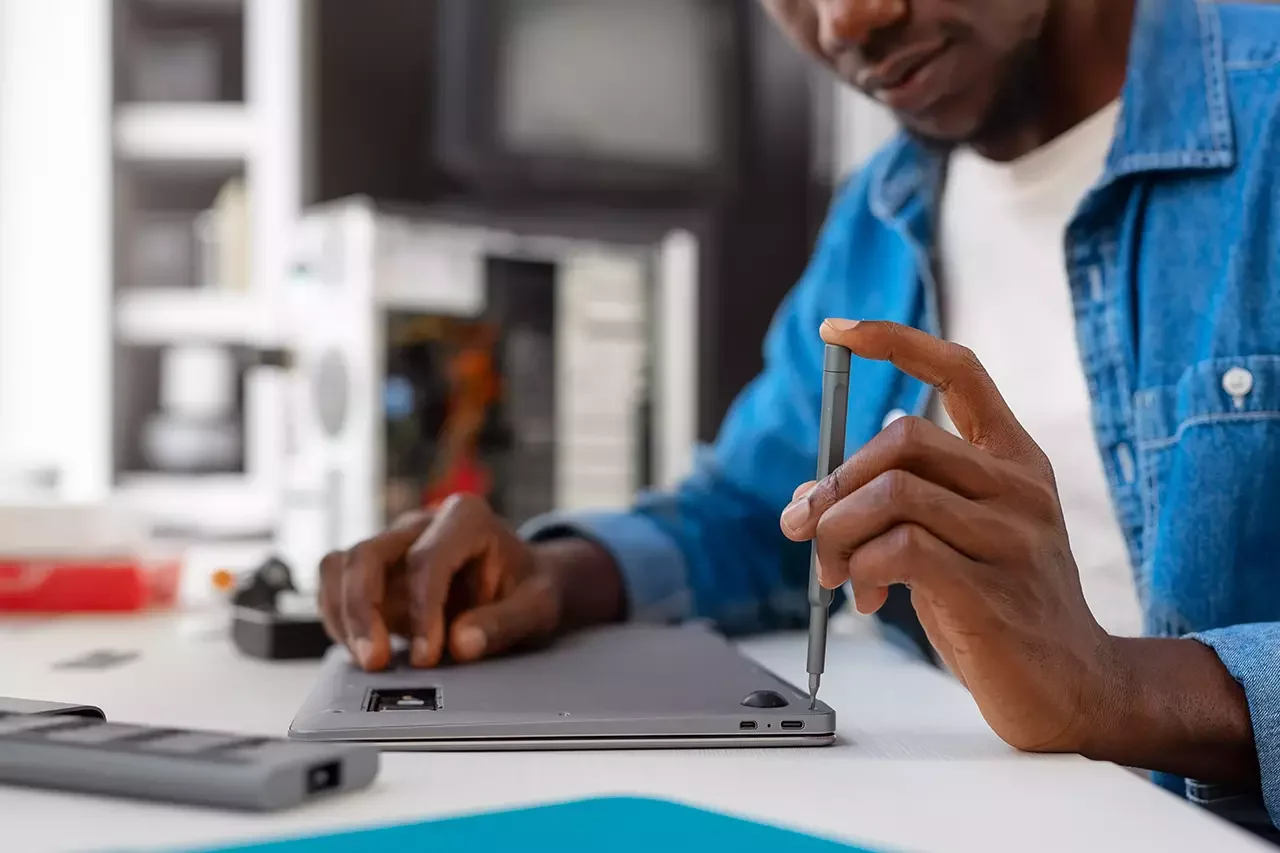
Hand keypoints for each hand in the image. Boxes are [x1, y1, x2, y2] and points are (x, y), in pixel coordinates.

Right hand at [318, 494, 623, 670]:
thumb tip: (461, 644)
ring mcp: (394, 546)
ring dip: (343, 615)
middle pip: (368, 554)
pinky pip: (336, 586)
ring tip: (368, 661)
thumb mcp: (537, 607)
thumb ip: (504, 623)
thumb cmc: (529, 588)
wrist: (522, 583)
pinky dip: (339, 619)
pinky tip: (361, 651)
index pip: (427, 559)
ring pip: (341, 565)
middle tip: (376, 661)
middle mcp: (422, 525)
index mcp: (466, 518)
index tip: (429, 656)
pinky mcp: (377, 574)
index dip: (421, 610)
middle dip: (362, 609)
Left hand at [781, 319, 1111, 754]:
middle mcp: (1020, 486)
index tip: (837, 330)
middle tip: (803, 528)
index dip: (895, 341)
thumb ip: (895, 507)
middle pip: (903, 437)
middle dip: (835, 483)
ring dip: (837, 532)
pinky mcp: (990, 589)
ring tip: (834, 573)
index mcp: (1014, 460)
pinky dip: (861, 569)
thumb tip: (807, 497)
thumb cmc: (1002, 609)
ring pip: (892, 492)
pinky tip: (867, 599)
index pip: (960, 370)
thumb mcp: (953, 541)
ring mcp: (1012, 536)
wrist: (1074, 691)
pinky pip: (900, 549)